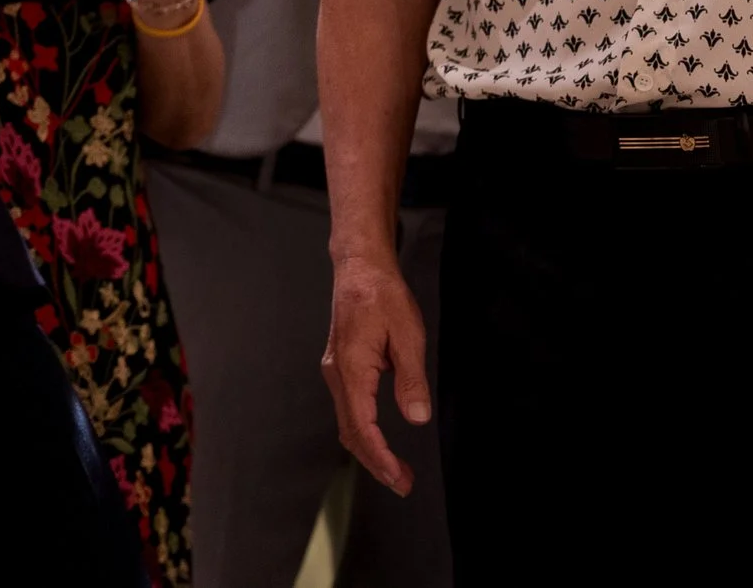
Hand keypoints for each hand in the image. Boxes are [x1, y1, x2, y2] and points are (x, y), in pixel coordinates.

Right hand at [321, 250, 431, 493]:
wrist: (358, 269)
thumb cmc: (383, 296)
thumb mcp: (408, 335)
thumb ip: (411, 379)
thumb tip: (416, 419)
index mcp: (351, 368)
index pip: (362, 426)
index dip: (381, 456)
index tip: (400, 477)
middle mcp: (336, 374)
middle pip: (350, 432)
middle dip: (375, 462)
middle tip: (403, 484)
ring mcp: (335, 372)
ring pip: (347, 423)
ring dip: (369, 450)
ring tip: (396, 471)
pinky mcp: (340, 368)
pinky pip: (348, 409)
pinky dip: (363, 432)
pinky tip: (380, 441)